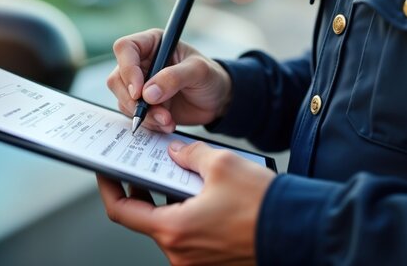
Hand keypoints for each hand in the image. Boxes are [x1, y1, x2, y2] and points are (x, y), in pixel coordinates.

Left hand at [96, 140, 275, 264]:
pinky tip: (201, 194)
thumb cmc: (263, 205)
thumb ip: (190, 155)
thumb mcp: (222, 164)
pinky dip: (188, 214)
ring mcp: (197, 261)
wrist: (300, 232)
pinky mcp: (213, 262)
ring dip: (169, 201)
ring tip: (178, 174)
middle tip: (143, 166)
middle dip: (144, 189)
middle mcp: (180, 253)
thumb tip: (176, 152)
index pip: (123, 211)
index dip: (109, 188)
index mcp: (174, 230)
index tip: (106, 171)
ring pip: (170, 226)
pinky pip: (190, 235)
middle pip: (147, 219)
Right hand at [107, 29, 231, 132]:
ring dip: (145, 115)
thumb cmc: (210, 77)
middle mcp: (141, 62)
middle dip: (133, 100)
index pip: (125, 48)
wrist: (218, 100)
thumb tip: (147, 93)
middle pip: (117, 78)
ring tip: (168, 120)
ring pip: (124, 100)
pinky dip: (150, 123)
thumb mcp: (198, 72)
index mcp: (152, 43)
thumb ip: (174, 78)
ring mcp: (140, 85)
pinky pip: (135, 115)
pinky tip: (167, 124)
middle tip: (154, 111)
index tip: (139, 92)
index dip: (127, 69)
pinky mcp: (143, 104)